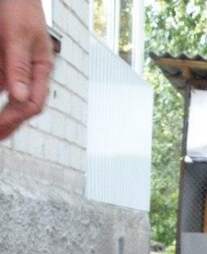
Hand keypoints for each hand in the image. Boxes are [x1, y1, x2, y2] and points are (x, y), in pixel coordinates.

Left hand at [0, 0, 53, 139]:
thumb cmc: (19, 5)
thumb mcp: (17, 36)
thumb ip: (18, 67)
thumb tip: (19, 97)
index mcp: (41, 68)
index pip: (32, 103)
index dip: (15, 118)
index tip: (0, 127)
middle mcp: (29, 72)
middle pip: (22, 106)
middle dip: (9, 124)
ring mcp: (15, 69)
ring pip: (11, 99)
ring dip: (3, 115)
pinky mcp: (4, 63)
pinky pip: (2, 85)